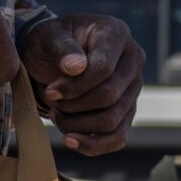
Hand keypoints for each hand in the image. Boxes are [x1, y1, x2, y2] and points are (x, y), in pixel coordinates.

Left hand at [21, 12, 145, 155]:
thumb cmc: (49, 43)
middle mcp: (133, 61)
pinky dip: (93, 145)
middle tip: (51, 100)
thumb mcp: (47, 36)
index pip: (104, 68)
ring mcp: (133, 88)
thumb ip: (61, 47)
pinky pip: (118, 138)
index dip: (75, 86)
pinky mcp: (127, 112)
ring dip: (78, 125)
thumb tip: (76, 67)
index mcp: (116, 34)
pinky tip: (69, 140)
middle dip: (74, 105)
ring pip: (112, 121)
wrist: (50, 57)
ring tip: (56, 114)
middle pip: (110, 96)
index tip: (50, 91)